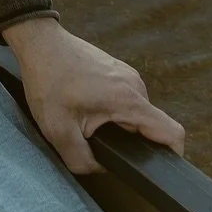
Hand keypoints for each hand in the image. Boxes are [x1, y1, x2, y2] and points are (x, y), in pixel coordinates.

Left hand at [3, 18, 185, 174]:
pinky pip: (125, 99)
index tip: (158, 169)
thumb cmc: (47, 79)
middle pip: (150, 126)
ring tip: (87, 122)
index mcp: (128, 99)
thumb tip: (99, 168)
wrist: (39, 41)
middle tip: (99, 142)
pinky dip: (111, 110)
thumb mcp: (57, 129)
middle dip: (130, 142)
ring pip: (136, 113)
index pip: (172, 132)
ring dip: (118, 125)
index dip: (172, 156)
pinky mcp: (117, 70)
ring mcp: (127, 75)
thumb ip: (81, 159)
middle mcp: (135, 85)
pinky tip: (86, 108)